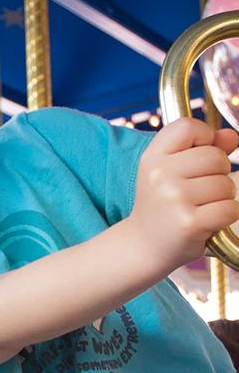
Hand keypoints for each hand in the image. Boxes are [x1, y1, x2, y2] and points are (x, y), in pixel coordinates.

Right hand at [130, 118, 238, 270]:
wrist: (143, 246)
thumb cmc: (162, 205)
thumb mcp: (171, 171)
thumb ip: (203, 148)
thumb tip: (232, 137)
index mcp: (152, 158)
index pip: (188, 127)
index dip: (204, 138)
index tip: (195, 159)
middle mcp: (160, 175)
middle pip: (216, 157)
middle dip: (218, 174)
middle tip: (197, 192)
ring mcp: (174, 199)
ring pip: (226, 185)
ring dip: (221, 198)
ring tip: (199, 208)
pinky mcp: (189, 222)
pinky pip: (230, 208)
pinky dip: (225, 216)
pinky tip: (206, 222)